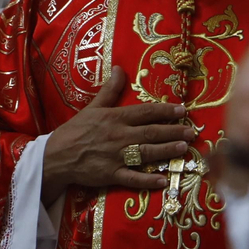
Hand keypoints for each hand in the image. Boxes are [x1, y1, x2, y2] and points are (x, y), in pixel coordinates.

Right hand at [40, 67, 194, 203]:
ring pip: (147, 153)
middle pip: (151, 133)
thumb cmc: (75, 130)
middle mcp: (119, 136)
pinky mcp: (112, 175)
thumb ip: (109, 90)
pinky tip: (164, 180)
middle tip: (192, 131)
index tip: (182, 109)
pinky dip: (149, 180)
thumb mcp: (92, 107)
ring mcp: (117, 157)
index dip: (165, 110)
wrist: (56, 156)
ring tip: (184, 149)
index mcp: (115, 118)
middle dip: (173, 131)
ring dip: (167, 151)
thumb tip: (120, 68)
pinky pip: (133, 178)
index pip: (145, 112)